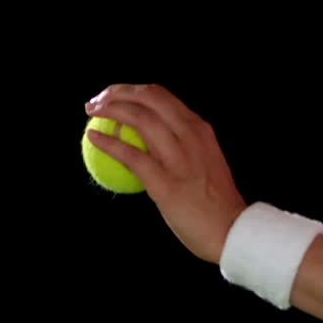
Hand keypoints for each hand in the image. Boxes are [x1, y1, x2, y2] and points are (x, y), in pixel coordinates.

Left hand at [85, 83, 246, 263]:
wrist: (231, 231)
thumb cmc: (214, 200)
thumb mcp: (203, 158)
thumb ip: (180, 143)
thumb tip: (145, 134)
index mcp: (198, 128)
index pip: (160, 95)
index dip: (131, 90)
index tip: (112, 96)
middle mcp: (191, 135)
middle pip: (148, 98)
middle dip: (117, 93)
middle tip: (96, 101)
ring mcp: (180, 158)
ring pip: (139, 119)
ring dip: (109, 110)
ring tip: (91, 113)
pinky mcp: (167, 183)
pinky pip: (131, 156)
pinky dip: (108, 143)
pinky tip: (94, 138)